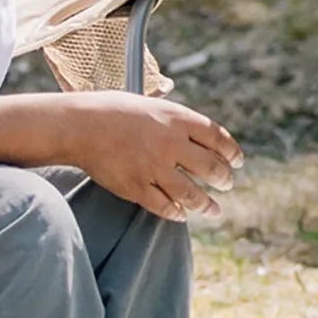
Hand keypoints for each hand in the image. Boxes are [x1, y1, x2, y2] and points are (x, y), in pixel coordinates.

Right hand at [53, 91, 243, 218]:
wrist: (80, 125)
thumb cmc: (113, 110)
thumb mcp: (152, 104)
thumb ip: (176, 121)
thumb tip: (199, 135)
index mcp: (177, 118)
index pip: (217, 138)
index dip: (232, 152)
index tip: (238, 161)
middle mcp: (171, 144)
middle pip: (211, 167)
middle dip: (224, 179)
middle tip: (227, 183)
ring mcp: (154, 168)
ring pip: (192, 194)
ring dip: (206, 204)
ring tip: (213, 209)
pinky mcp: (136, 187)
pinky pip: (164, 206)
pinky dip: (176, 212)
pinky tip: (181, 213)